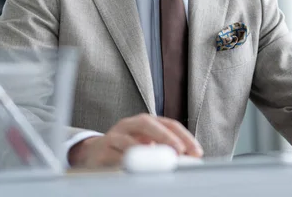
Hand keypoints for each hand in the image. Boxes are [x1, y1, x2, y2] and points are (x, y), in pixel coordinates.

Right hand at [68, 114, 202, 166]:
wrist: (94, 153)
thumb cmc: (128, 149)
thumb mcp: (148, 146)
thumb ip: (166, 150)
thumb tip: (189, 160)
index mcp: (147, 122)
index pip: (169, 124)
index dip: (184, 136)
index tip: (196, 152)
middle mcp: (130, 124)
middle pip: (148, 124)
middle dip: (166, 137)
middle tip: (179, 150)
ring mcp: (114, 135)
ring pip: (128, 140)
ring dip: (144, 152)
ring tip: (157, 162)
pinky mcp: (102, 150)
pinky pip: (114, 156)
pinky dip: (125, 163)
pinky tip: (134, 169)